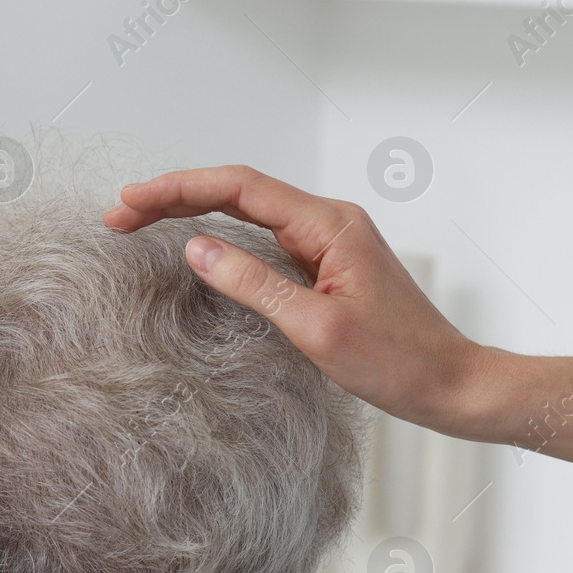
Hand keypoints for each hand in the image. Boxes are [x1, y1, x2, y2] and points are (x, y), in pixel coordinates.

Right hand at [106, 166, 482, 435]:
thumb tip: (197, 250)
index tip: (130, 203)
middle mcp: (331, 221)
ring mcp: (332, 241)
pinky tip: (198, 247)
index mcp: (329, 225)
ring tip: (142, 223)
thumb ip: (254, 284)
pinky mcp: (330, 265)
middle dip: (176, 197)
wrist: (453, 384)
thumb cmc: (399, 363)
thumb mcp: (316, 329)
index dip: (178, 190)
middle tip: (119, 214)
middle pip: (240, 191)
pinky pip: (268, 237)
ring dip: (196, 213)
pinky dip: (225, 235)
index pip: (238, 188)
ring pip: (251, 211)